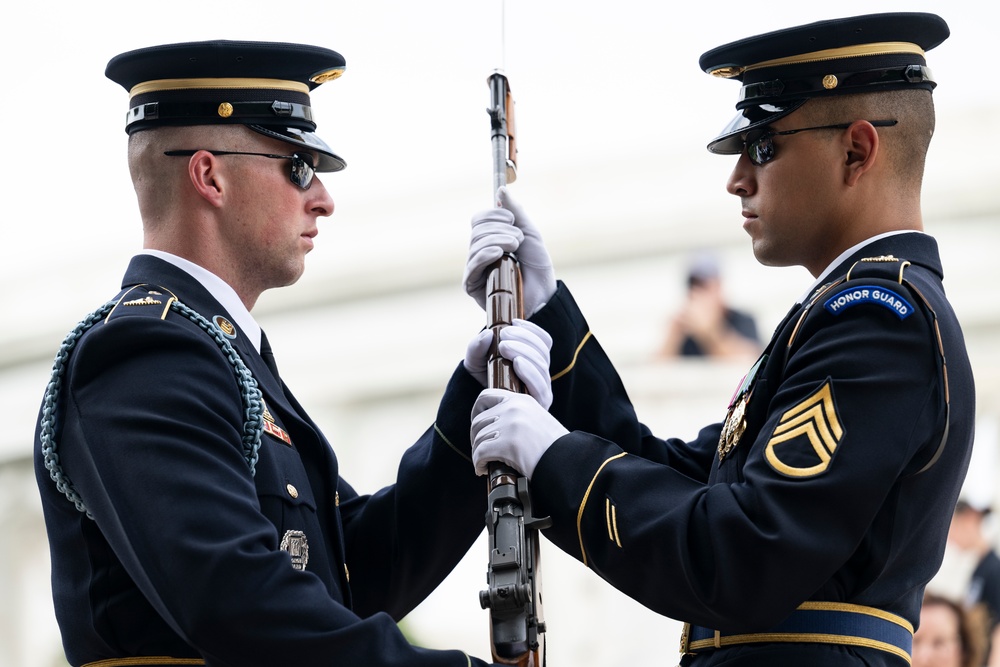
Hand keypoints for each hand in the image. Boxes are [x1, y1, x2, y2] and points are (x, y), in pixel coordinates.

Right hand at [464, 186, 556, 316]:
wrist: (544, 296)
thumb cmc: (537, 268)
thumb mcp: (530, 235)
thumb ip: (516, 213)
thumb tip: (501, 191)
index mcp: (490, 239)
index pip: (479, 219)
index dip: (493, 214)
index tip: (512, 219)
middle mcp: (479, 252)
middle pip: (477, 230)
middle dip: (500, 229)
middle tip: (518, 239)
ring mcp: (475, 268)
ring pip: (475, 244)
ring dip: (498, 240)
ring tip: (516, 248)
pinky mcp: (473, 285)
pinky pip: (472, 264)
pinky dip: (485, 255)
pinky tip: (499, 254)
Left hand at [464, 319, 552, 409]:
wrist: (483, 407)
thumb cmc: (483, 380)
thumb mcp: (475, 360)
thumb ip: (476, 347)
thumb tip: (487, 334)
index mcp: (534, 358)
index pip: (544, 340)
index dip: (532, 328)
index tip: (513, 321)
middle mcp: (542, 372)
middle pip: (542, 350)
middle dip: (524, 338)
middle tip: (503, 336)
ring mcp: (543, 388)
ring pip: (542, 365)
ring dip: (524, 352)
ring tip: (504, 347)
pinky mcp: (540, 402)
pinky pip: (541, 386)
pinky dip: (531, 372)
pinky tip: (517, 363)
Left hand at [471, 388, 567, 477]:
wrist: (568, 461)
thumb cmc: (553, 447)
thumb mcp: (536, 419)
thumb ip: (516, 416)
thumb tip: (490, 425)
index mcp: (521, 400)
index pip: (485, 396)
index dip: (476, 411)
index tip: (478, 426)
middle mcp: (514, 408)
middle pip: (478, 421)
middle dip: (475, 439)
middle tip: (481, 450)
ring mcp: (510, 425)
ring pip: (478, 439)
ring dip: (478, 454)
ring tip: (484, 463)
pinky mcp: (507, 444)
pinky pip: (480, 453)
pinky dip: (478, 464)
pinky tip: (483, 470)